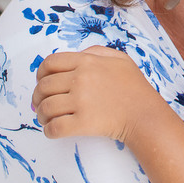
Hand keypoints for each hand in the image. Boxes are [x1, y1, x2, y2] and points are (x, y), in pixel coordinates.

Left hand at [31, 45, 169, 145]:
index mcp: (86, 61)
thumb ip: (96, 51)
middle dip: (37, 97)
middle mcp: (81, 79)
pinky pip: (54, 128)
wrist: (145, 114)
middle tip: (40, 104)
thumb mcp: (119, 58)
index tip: (42, 82)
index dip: (40, 73)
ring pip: (46, 108)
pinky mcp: (83, 123)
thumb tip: (76, 55)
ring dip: (41, 115)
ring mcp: (81, 102)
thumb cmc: (134, 87)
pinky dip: (48, 130)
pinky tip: (52, 130)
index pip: (49, 63)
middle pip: (44, 86)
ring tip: (46, 118)